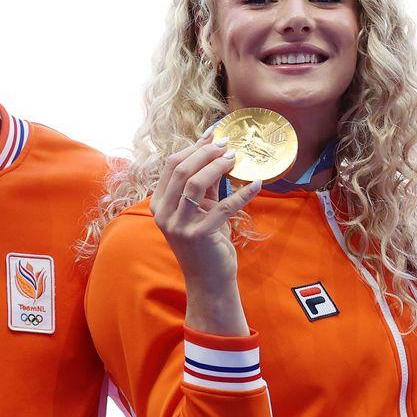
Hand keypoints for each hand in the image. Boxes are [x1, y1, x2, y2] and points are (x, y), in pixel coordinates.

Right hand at [154, 134, 257, 335]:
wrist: (208, 281)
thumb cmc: (206, 243)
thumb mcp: (201, 211)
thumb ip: (205, 186)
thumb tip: (217, 152)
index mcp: (159, 204)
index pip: (171, 165)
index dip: (193, 147)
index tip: (214, 135)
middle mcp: (164, 214)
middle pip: (180, 170)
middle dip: (205, 152)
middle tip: (227, 144)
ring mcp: (180, 226)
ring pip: (194, 183)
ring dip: (217, 165)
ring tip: (235, 157)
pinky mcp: (200, 235)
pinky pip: (223, 207)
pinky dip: (242, 193)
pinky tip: (256, 184)